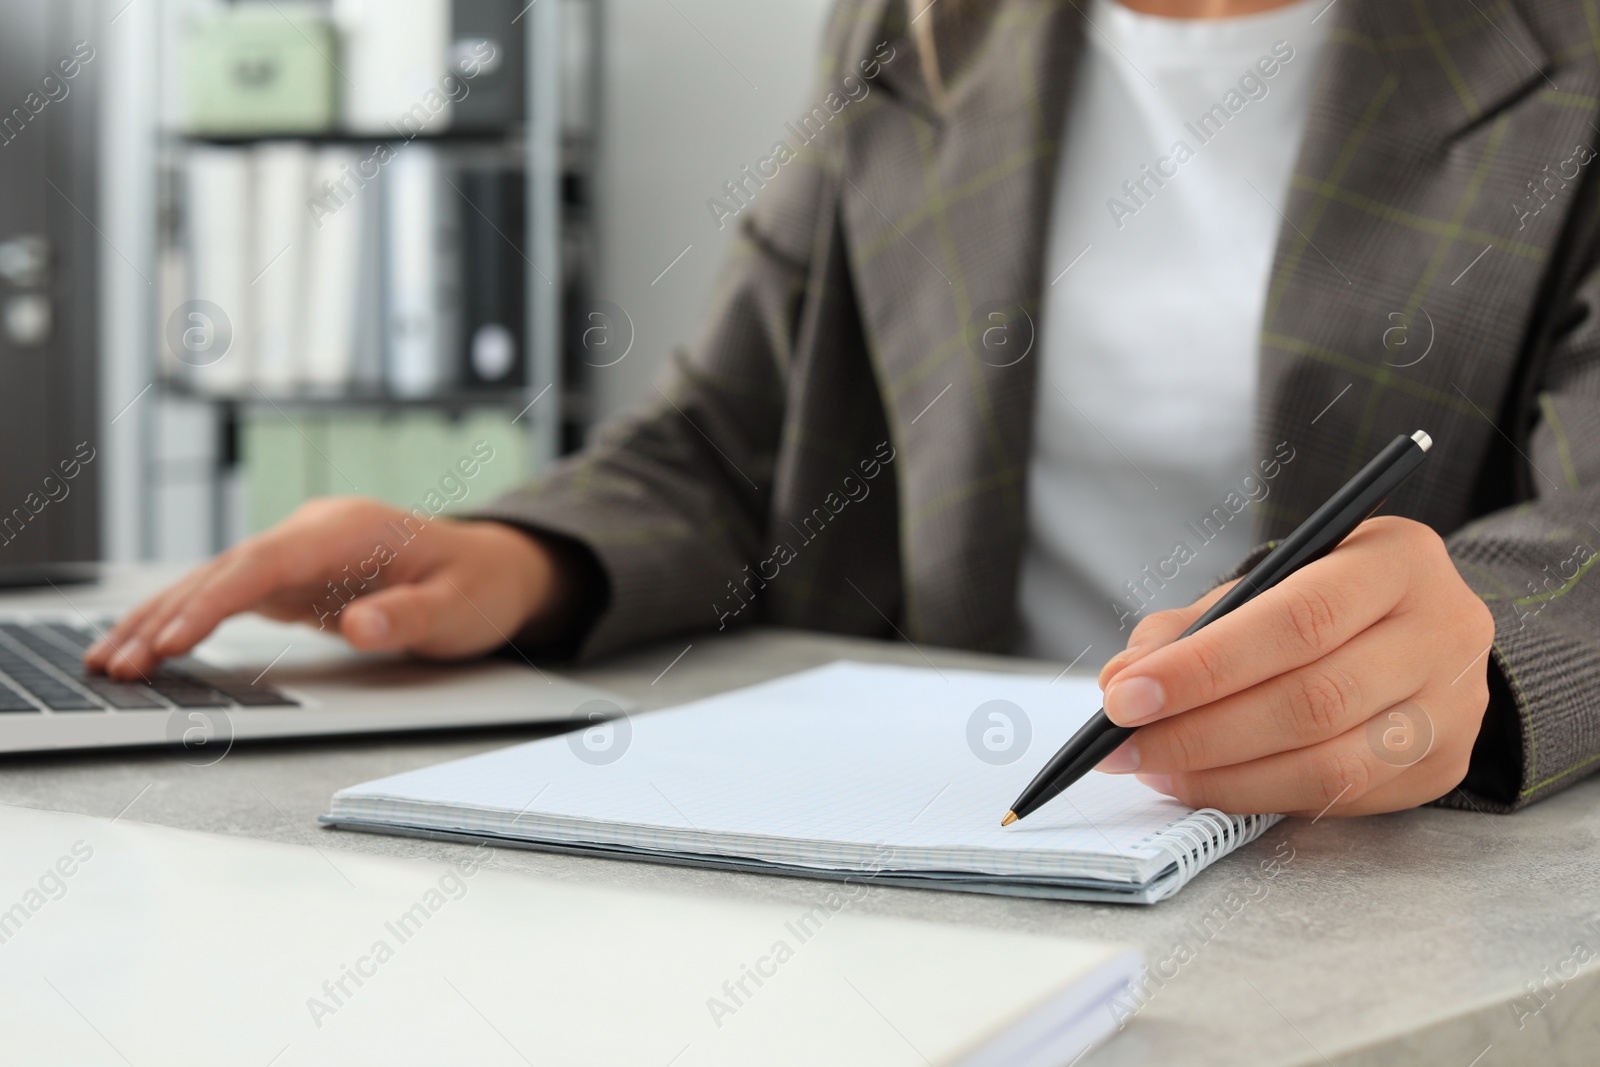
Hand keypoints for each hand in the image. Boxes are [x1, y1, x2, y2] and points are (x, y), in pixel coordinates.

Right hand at [85, 498, 568, 679]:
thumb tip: (360, 624)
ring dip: (162, 620)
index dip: (216, 598)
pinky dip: (186, 621)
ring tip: (109, 662)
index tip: (175, 634)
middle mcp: (313, 534)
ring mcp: (299, 555)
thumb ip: (409, 616)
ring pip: (215, 583)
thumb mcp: (458, 606)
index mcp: (348, 530)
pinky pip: (228, 598)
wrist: (493, 569)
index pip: (266, 561)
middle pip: (225, 570)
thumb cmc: (477, 584)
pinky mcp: (294, 580)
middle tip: (118, 663)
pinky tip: (149, 646)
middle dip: (167, 615)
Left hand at [1093, 516, 1495, 816]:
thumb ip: (1191, 628)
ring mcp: (1454, 707)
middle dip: (1199, 731)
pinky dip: (1259, 797)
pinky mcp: (1443, 767)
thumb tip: (1121, 680)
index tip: (1125, 696)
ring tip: (1156, 769)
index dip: (1203, 667)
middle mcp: (1443, 630)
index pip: (1296, 620)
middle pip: (1312, 700)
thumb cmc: (1325, 603)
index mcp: (1396, 559)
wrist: (1422, 635)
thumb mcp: (1264, 586)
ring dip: (1223, 777)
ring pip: (1329, 764)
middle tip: (1124, 745)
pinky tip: (1206, 784)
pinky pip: (1339, 799)